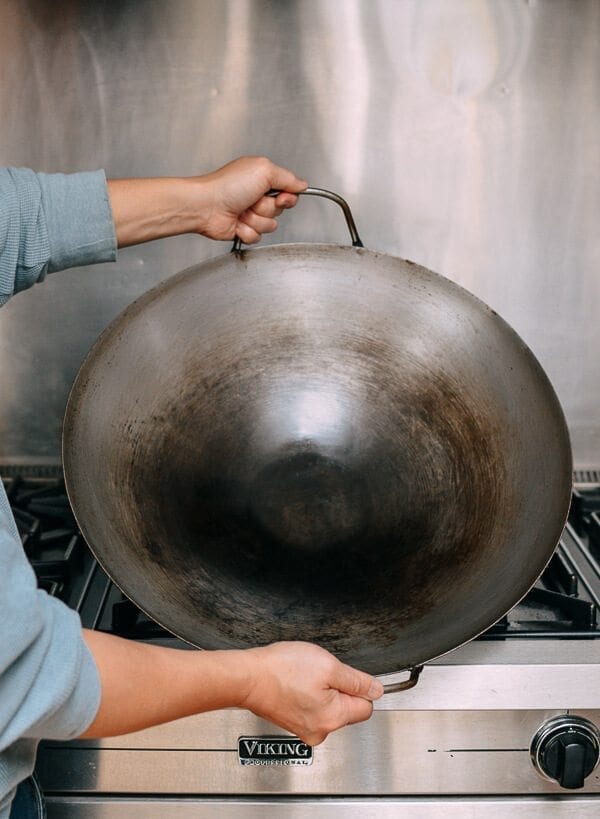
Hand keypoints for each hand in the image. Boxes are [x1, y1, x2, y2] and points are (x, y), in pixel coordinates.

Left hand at [196, 156, 307, 242]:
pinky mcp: (243, 229)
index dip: (288, 198)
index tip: (281, 196)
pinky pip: (257, 237)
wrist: (207, 206)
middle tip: (252, 200)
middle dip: (268, 208)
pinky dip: (247, 230)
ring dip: (256, 219)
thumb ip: (288, 178)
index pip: (289, 193)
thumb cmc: (228, 185)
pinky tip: (237, 222)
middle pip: (280, 211)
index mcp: (263, 179)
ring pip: (270, 226)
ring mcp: (250, 214)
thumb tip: (302, 184)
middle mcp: (257, 196)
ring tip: (242, 211)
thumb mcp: (264, 170)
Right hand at [239, 641, 383, 745]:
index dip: (358, 686)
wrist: (247, 677)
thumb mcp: (328, 666)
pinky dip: (308, 695)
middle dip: (338, 688)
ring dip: (322, 690)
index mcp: (333, 718)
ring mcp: (305, 729)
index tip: (344, 675)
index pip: (366, 707)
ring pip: (329, 707)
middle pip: (347, 708)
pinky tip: (295, 683)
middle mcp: (320, 731)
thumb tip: (376, 690)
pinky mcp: (293, 723)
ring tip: (303, 677)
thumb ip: (356, 680)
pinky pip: (312, 708)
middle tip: (318, 673)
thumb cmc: (281, 670)